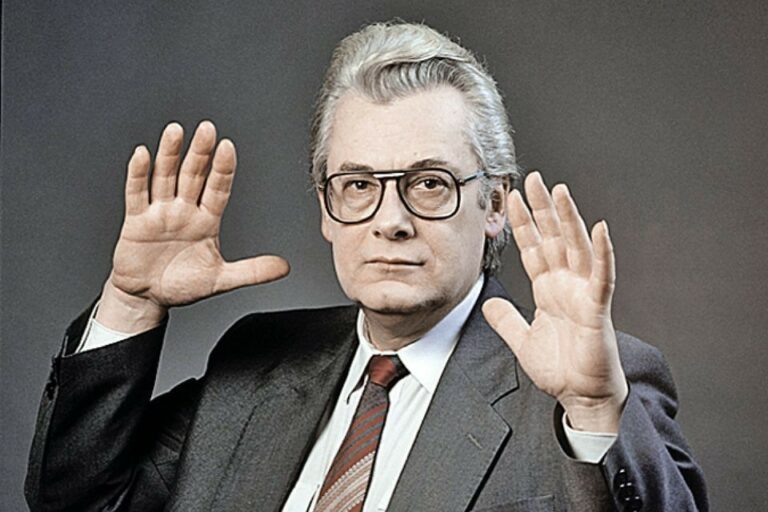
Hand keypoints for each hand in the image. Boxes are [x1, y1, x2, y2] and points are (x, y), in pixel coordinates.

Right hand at [96, 121, 289, 331]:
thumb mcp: (221, 280)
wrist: (147, 297)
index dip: (222, 169)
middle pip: (193, 175)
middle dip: (200, 153)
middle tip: (208, 129)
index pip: (218, 189)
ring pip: (166, 177)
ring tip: (176, 131)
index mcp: (206, 221)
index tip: (228, 147)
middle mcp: (184, 211)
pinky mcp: (136, 221)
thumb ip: (252, 271)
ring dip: (170, 154)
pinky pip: (137, 193)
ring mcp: (160, 213)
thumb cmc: (182, 285)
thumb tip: (284, 268)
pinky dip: (139, 174)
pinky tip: (143, 155)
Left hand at [482, 172, 626, 432]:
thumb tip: (488, 302)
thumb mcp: (522, 340)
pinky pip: (601, 276)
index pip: (533, 247)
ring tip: (560, 191)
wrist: (581, 396)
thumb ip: (506, 320)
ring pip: (575, 247)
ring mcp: (583, 293)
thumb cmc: (561, 368)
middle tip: (533, 178)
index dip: (522, 223)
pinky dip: (601, 253)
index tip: (510, 197)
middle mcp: (566, 284)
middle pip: (553, 238)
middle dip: (542, 209)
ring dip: (569, 219)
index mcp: (548, 289)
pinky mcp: (597, 308)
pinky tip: (599, 229)